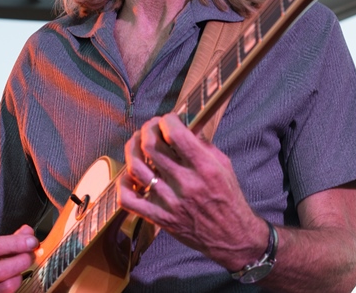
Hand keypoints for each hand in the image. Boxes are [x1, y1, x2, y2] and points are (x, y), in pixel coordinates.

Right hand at [0, 224, 37, 292]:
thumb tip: (28, 233)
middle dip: (22, 260)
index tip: (32, 241)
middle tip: (31, 253)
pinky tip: (14, 277)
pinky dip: (13, 287)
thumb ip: (5, 235)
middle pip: (0, 271)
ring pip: (4, 288)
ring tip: (23, 266)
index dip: (17, 244)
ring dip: (21, 275)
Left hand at [118, 112, 267, 270]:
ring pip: (137, 168)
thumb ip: (203, 146)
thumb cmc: (229, 199)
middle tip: (151, 127)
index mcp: (204, 168)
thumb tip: (184, 128)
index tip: (167, 119)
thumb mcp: (224, 166)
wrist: (231, 237)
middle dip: (147, 130)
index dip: (167, 121)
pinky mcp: (160, 217)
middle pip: (151, 147)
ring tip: (136, 142)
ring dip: (132, 149)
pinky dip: (124, 184)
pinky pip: (129, 200)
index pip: (175, 135)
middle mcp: (185, 183)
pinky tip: (130, 175)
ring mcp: (170, 202)